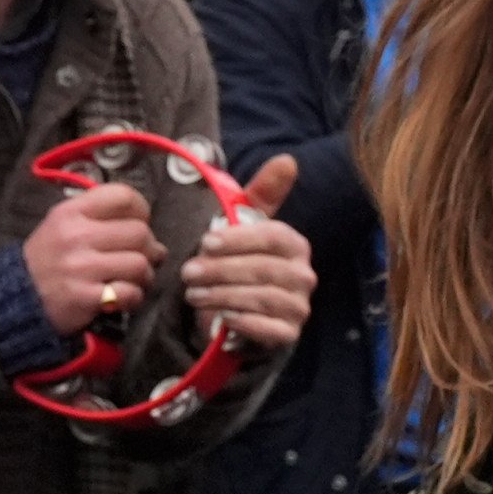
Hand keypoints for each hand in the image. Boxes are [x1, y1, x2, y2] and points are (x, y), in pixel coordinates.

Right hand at [24, 181, 160, 334]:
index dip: (142, 209)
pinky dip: (133, 297)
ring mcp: (80, 268)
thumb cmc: (48, 258)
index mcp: (71, 212)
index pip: (122, 197)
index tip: (140, 222)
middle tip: (141, 257)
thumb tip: (151, 235)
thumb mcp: (63, 223)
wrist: (17, 296)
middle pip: (139, 233)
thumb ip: (101, 218)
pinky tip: (123, 296)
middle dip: (148, 248)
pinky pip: (129, 293)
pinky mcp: (84, 297)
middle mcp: (75, 236)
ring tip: (133, 279)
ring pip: (139, 264)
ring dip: (144, 275)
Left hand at [183, 157, 313, 353]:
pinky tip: (221, 318)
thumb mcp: (246, 227)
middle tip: (188, 273)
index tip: (205, 242)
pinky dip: (242, 323)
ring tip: (194, 293)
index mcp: (294, 245)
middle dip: (221, 270)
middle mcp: (304, 275)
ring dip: (223, 296)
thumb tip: (288, 159)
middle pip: (263, 269)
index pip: (272, 237)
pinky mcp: (288, 334)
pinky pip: (268, 330)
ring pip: (262, 299)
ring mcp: (299, 306)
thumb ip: (261, 193)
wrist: (242, 309)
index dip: (237, 240)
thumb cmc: (242, 261)